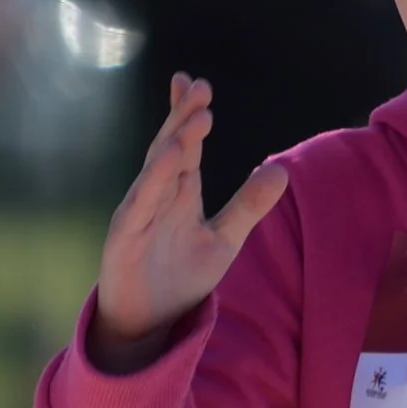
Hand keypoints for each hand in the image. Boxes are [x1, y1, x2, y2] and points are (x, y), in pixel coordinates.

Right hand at [91, 75, 287, 372]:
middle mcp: (157, 195)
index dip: (189, 113)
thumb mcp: (225, 239)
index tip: (198, 84)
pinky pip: (140, 204)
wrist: (150, 323)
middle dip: (182, 117)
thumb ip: (249, 205)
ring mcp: (139, 213)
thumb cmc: (181, 277)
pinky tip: (167, 157)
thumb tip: (281, 169)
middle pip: (170, 147)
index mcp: (180, 191)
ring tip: (193, 118)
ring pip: (155, 170)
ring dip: (173, 143)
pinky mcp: (125, 237)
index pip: (186, 144)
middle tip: (197, 86)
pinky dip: (152, 181)